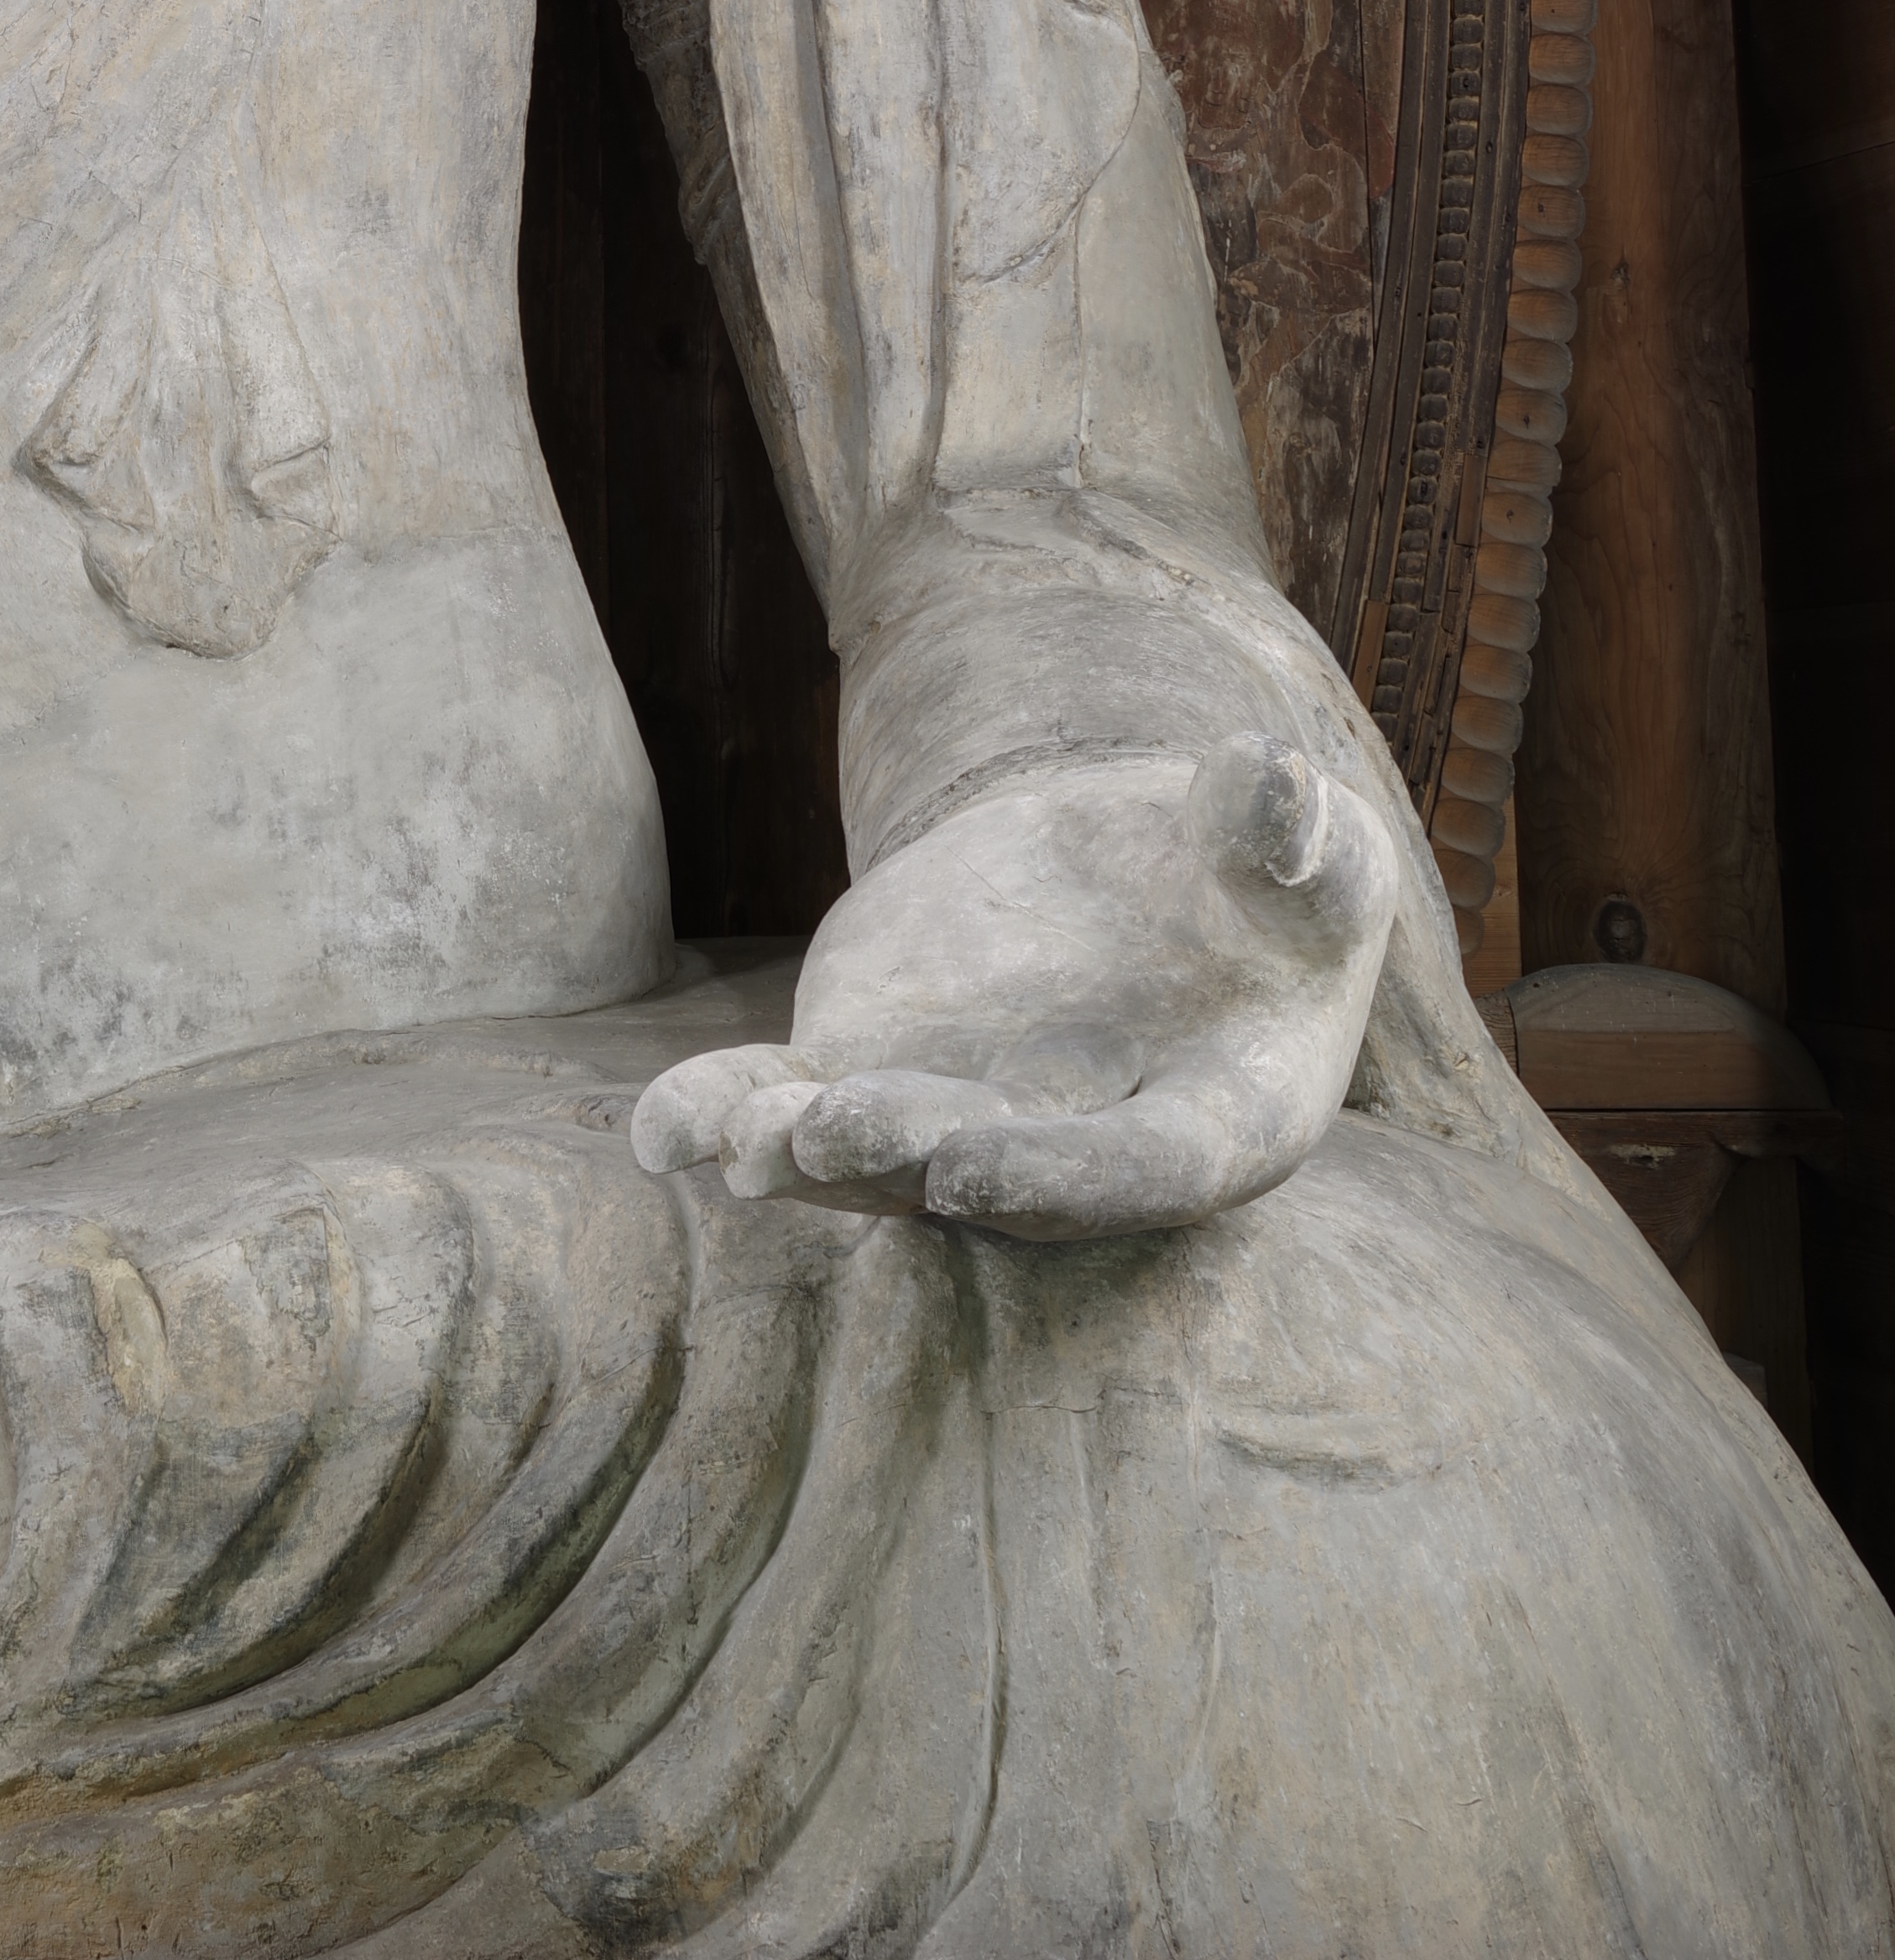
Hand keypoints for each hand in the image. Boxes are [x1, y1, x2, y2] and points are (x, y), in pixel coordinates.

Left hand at [632, 715, 1400, 1242]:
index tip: (969, 1170)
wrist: (1155, 874)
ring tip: (724, 1139)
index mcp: (1216, 1118)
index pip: (1137, 1168)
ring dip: (799, 1152)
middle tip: (817, 1129)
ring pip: (874, 1157)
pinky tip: (657, 1133)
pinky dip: (723, 1114)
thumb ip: (1294, 835)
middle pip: (987, 1168)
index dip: (1057, 1174)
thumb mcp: (1304, 847)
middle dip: (900, 1151)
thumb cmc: (1263, 875)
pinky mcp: (877, 1068)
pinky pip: (792, 1104)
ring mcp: (967, 1116)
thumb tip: (1274, 785)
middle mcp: (1081, 1147)